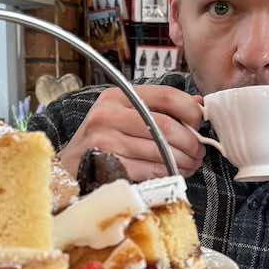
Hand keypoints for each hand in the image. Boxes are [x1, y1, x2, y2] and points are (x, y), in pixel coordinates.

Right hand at [58, 85, 204, 181]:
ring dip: (183, 161)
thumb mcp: (126, 116)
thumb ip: (159, 108)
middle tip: (199, 152)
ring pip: (159, 150)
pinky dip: (167, 173)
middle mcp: (108, 114)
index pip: (166, 95)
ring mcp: (104, 140)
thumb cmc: (103, 140)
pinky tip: (174, 173)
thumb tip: (199, 103)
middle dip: (190, 142)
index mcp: (118, 96)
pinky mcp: (105, 164)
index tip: (199, 124)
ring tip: (191, 164)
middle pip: (165, 126)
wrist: (69, 167)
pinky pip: (148, 170)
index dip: (190, 110)